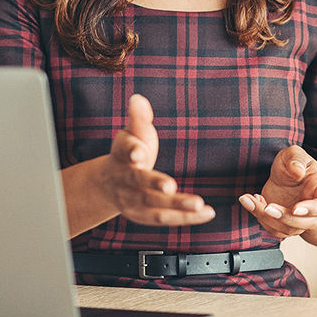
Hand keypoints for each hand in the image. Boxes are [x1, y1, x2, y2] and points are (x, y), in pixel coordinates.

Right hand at [97, 94, 214, 225]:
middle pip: (139, 183)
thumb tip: (138, 98)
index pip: (125, 153)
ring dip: (176, 207)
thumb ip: (138, 118)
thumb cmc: (128, 152)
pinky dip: (186, 218)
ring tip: (199, 204)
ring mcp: (133, 202)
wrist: (108, 183)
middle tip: (171, 186)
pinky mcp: (144, 216)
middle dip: (154, 184)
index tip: (139, 153)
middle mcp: (125, 181)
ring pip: (154, 207)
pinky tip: (208, 213)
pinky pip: (166, 219)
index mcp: (122, 156)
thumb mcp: (132, 133)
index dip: (132, 152)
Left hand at [238, 145, 316, 239]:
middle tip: (268, 207)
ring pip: (286, 229)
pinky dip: (259, 216)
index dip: (312, 209)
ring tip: (249, 199)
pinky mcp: (282, 224)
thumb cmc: (296, 164)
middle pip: (305, 223)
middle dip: (285, 217)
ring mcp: (298, 220)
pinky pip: (272, 228)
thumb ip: (297, 159)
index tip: (295, 208)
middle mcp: (313, 211)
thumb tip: (297, 171)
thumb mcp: (295, 154)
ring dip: (266, 218)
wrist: (288, 176)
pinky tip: (253, 200)